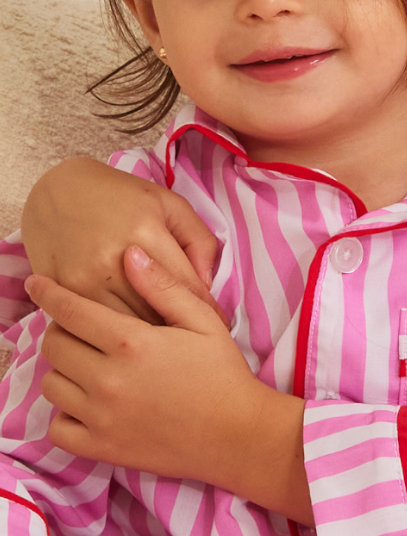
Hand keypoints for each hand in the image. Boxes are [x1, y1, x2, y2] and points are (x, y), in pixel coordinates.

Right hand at [22, 158, 222, 323]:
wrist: (56, 190)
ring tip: (165, 345)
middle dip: (179, 329)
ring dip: (148, 340)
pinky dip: (113, 335)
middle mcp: (112, 259)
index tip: (221, 326)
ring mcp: (83, 279)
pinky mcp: (61, 291)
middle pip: (157, 313)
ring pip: (126, 328)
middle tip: (194, 340)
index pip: (186, 287)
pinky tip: (127, 338)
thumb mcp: (168, 204)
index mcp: (145, 232)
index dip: (208, 311)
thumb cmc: (119, 196)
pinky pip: (94, 326)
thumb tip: (207, 285)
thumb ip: (199, 240)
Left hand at [26, 248, 311, 523]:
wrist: (238, 436)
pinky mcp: (103, 448)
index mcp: (132, 342)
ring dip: (63, 372)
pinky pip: (58, 430)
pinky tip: (86, 405)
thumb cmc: (224, 374)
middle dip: (61, 331)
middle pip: (54, 346)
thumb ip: (164, 287)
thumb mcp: (203, 321)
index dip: (48, 293)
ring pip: (51, 387)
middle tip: (81, 331)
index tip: (37, 284)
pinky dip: (65, 416)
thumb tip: (130, 254)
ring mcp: (102, 417)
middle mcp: (109, 379)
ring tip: (86, 367)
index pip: (70, 311)